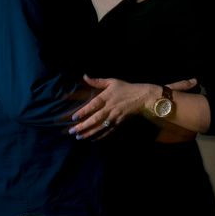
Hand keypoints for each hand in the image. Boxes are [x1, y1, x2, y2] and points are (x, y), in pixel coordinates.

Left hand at [69, 76, 196, 139]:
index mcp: (106, 97)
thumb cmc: (126, 88)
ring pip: (101, 127)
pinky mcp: (119, 123)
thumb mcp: (112, 81)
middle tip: (72, 132)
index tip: (74, 117)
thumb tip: (84, 76)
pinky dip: (100, 136)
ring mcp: (115, 117)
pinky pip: (108, 131)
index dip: (83, 112)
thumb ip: (97, 81)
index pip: (93, 106)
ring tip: (79, 137)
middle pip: (95, 119)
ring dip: (89, 133)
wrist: (142, 97)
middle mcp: (110, 108)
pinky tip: (92, 139)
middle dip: (83, 126)